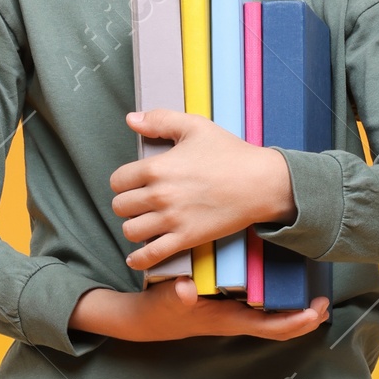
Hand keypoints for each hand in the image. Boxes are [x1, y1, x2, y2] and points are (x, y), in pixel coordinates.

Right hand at [69, 280, 328, 342]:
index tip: (315, 311)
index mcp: (230, 320)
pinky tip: (287, 271)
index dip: (296, 322)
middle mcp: (238, 318)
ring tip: (314, 282)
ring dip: (296, 302)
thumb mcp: (166, 301)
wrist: (146, 318)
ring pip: (275, 312)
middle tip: (325, 296)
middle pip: (281, 323)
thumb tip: (186, 290)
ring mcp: (236, 311)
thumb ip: (175, 295)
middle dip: (306, 315)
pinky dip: (279, 290)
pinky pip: (263, 300)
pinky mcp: (231, 301)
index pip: (271, 328)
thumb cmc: (160, 311)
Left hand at [110, 111, 294, 272]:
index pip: (118, 181)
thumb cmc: (229, 153)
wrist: (260, 183)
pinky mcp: (186, 238)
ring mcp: (172, 220)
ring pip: (131, 231)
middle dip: (127, 204)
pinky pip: (151, 255)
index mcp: (157, 167)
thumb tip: (132, 120)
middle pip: (120, 207)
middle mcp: (159, 195)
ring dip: (133, 228)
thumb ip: (160, 120)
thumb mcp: (194, 126)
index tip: (134, 184)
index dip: (123, 182)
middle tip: (139, 203)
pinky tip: (136, 257)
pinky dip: (139, 259)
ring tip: (143, 223)